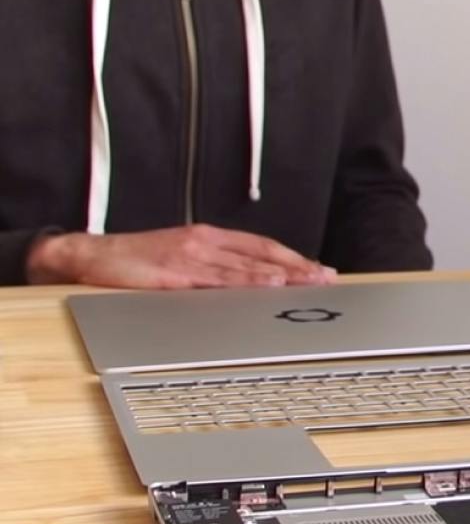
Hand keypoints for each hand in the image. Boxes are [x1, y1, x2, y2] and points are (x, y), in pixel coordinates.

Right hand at [26, 225, 336, 288]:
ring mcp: (189, 257)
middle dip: (296, 266)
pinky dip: (243, 283)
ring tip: (306, 282)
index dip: (291, 257)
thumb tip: (248, 280)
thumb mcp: (181, 256)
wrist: (92, 256)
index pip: (260, 246)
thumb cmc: (137, 260)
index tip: (317, 268)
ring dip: (278, 275)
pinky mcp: (173, 273)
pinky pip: (214, 280)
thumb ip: (213, 266)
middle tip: (324, 277)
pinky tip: (263, 286)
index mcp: (207, 237)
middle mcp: (204, 243)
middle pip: (260, 254)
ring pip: (243, 266)